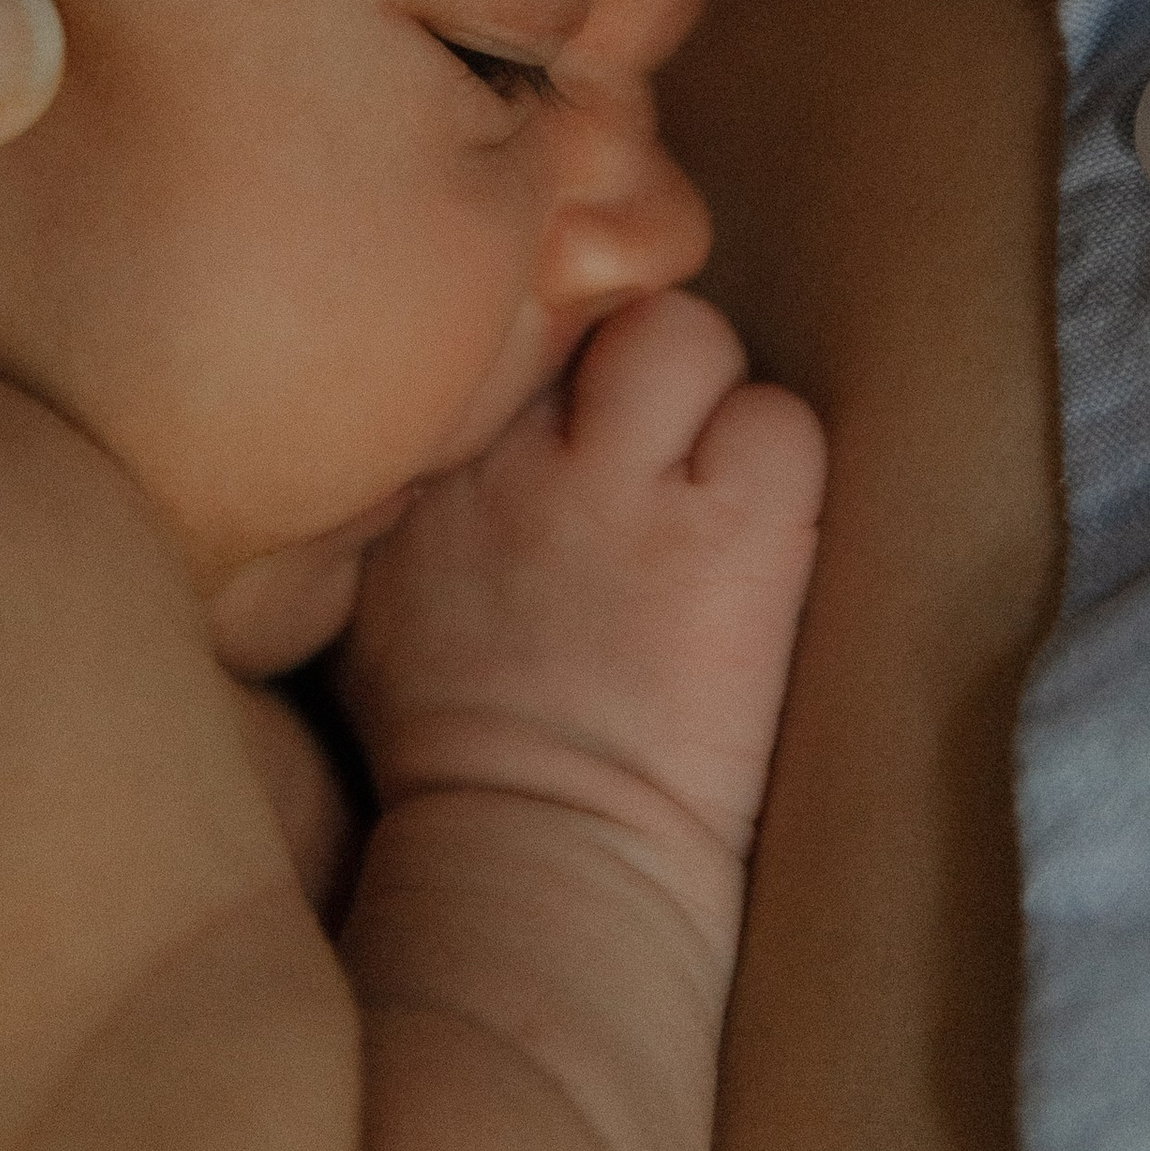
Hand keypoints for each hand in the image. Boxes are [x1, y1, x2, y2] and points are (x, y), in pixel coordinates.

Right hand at [341, 288, 824, 870]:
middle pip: (579, 293)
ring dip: (713, 396)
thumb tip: (425, 429)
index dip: (540, 354)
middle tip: (645, 432)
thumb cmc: (450, 747)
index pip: (487, 318)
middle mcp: (512, 454)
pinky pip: (784, 425)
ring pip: (687, 332)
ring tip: (709, 482)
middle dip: (622, 347)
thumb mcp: (365, 594)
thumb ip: (396, 490)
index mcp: (421, 464)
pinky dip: (783, 469)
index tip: (560, 410)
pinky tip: (761, 538)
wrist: (534, 857)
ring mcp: (622, 491)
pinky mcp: (731, 540)